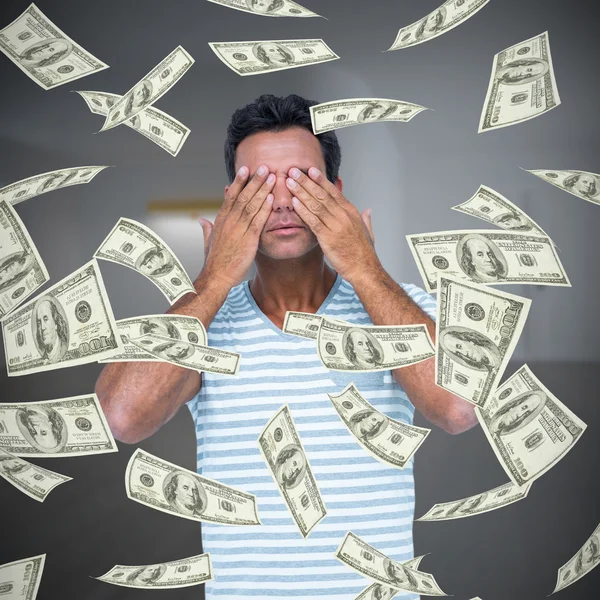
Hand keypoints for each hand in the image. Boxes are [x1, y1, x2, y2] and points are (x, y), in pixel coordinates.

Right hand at [198, 165, 274, 289]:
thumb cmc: (214, 262)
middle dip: (254, 180)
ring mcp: (238, 230)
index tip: (246, 169)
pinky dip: (264, 208)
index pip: (230, 196)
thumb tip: (202, 220)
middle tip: (265, 166)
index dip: (239, 181)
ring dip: (262, 190)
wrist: (216, 278)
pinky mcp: (248, 240)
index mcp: (220, 220)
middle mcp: (228, 222)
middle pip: (242, 196)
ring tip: (272, 177)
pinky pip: (257, 220)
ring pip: (251, 205)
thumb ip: (207, 229)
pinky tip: (272, 198)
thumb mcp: (208, 242)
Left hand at [286, 166, 380, 283]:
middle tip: (293, 171)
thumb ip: (366, 220)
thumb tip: (367, 211)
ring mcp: (336, 226)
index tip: (310, 170)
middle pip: (322, 194)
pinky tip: (294, 203)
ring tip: (289, 182)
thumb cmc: (364, 253)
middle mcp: (344, 216)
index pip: (334, 191)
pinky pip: (313, 221)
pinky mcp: (328, 238)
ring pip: (316, 205)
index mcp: (352, 212)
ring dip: (301, 192)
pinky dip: (303, 211)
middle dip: (307, 181)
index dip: (321, 180)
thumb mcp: (368, 233)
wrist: (364, 269)